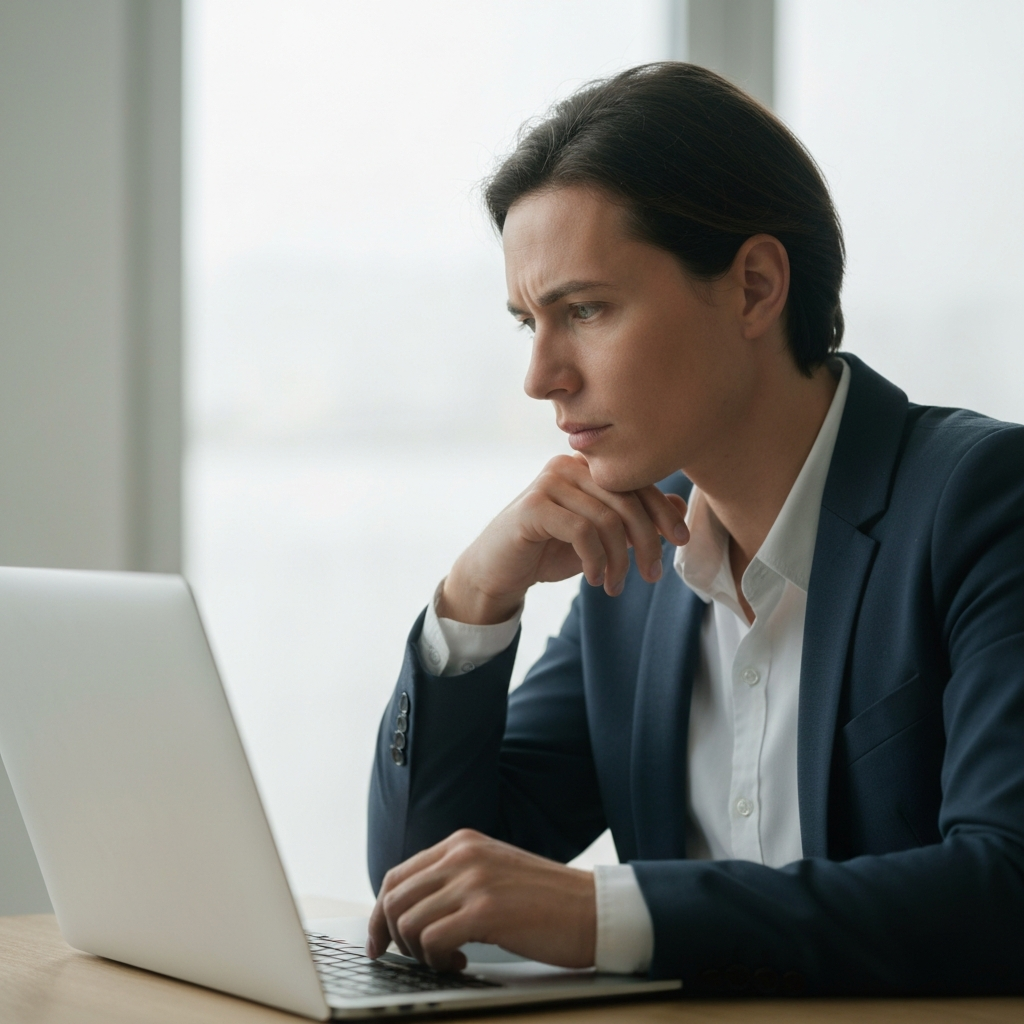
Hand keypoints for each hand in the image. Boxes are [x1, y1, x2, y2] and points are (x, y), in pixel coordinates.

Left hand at [366, 829, 595, 971]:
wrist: (591, 908)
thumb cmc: (545, 900)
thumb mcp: (493, 872)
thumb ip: (455, 879)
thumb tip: (409, 912)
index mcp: (462, 842)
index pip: (398, 874)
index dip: (380, 912)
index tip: (379, 941)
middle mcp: (463, 853)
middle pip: (394, 897)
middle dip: (390, 936)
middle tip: (405, 959)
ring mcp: (474, 879)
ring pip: (408, 921)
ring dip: (418, 952)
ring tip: (445, 960)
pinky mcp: (486, 910)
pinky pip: (432, 940)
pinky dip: (437, 960)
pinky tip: (460, 962)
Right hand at [440, 454, 688, 623]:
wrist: (498, 570)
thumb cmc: (548, 551)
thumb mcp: (600, 537)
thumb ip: (633, 519)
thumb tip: (679, 505)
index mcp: (585, 466)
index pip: (637, 481)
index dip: (663, 510)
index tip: (682, 540)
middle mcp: (568, 465)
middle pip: (626, 500)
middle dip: (647, 541)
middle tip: (652, 575)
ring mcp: (549, 483)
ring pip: (607, 519)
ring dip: (619, 560)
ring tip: (615, 585)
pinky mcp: (533, 506)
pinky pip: (582, 531)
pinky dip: (595, 560)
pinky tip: (595, 579)